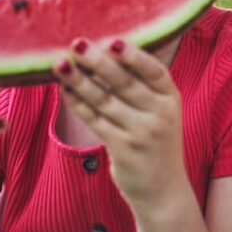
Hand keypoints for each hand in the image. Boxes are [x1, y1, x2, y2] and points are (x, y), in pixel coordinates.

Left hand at [55, 38, 184, 209]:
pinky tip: (64, 90)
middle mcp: (160, 114)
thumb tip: (107, 50)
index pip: (154, 71)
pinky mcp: (124, 150)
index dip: (133, 55)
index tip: (112, 40)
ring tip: (59, 64)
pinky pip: (95, 121)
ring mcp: (142, 133)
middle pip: (124, 82)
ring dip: (79, 80)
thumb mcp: (162, 112)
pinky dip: (77, 103)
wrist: (164, 190)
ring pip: (104, 100)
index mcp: (171, 98)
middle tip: (76, 44)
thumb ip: (143, 86)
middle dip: (98, 61)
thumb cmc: (157, 142)